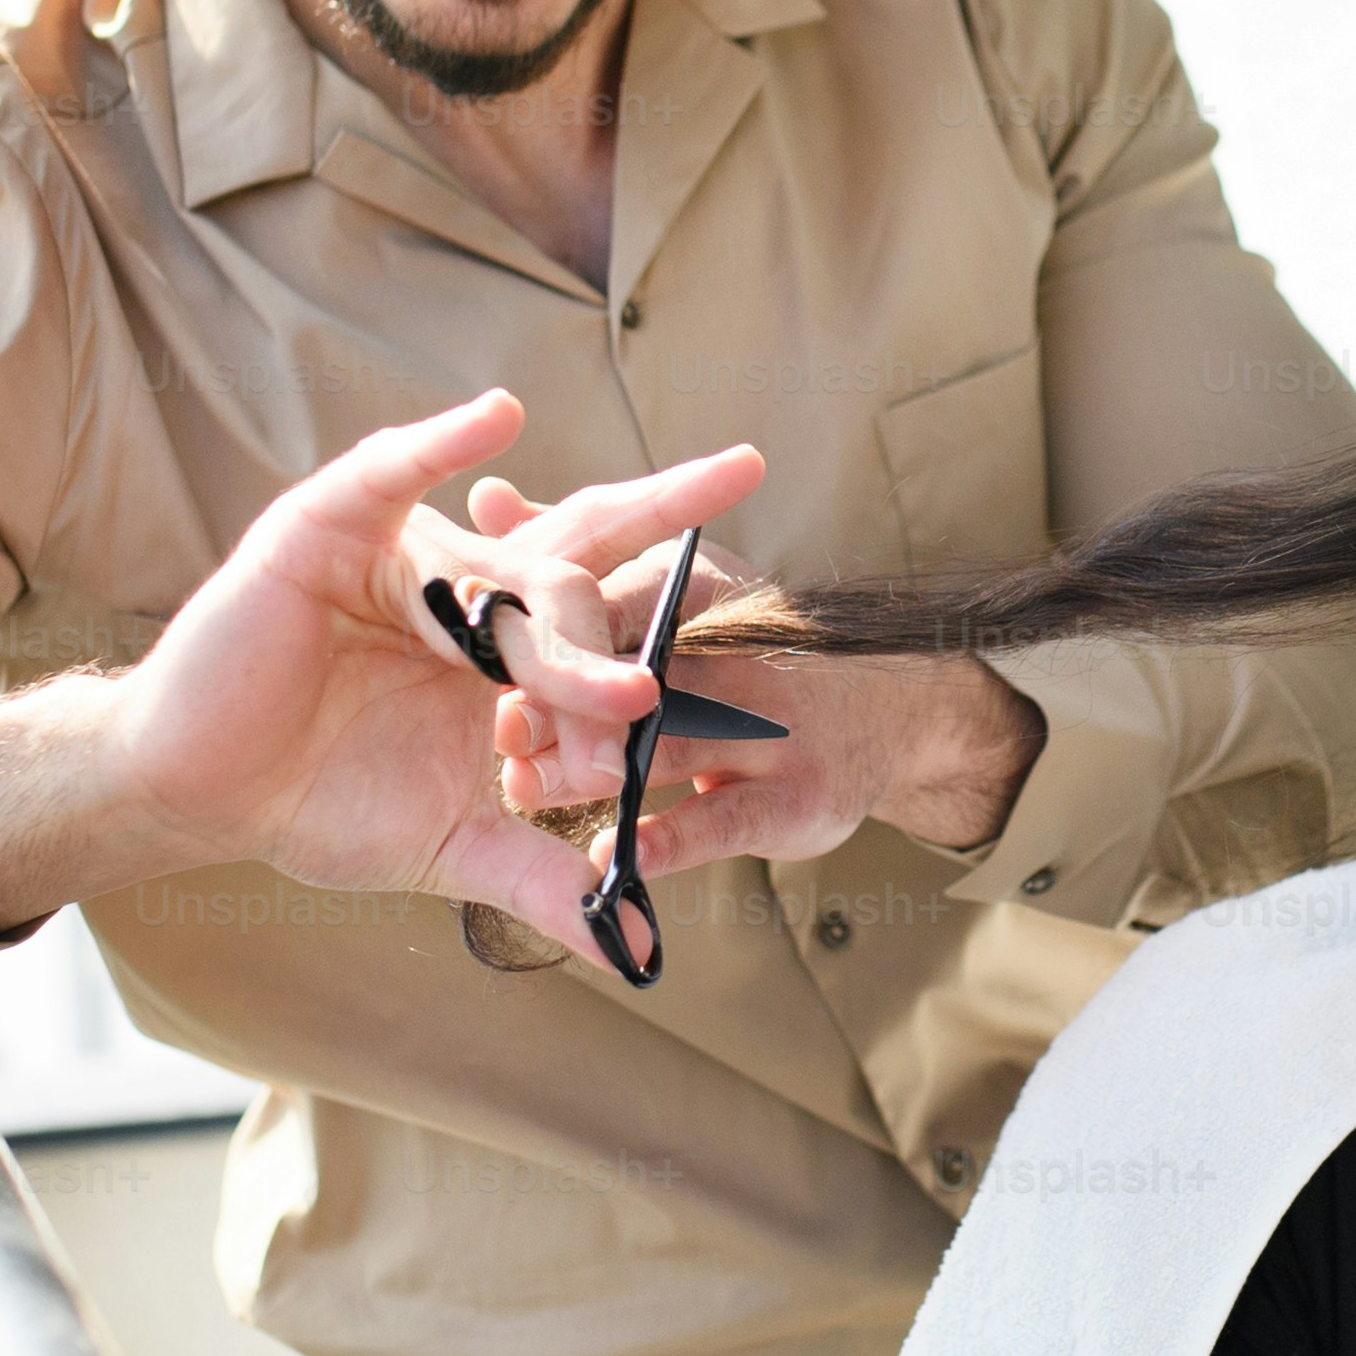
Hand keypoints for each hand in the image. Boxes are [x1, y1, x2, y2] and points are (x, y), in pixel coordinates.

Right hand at [0, 395, 764, 949]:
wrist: (204, 790)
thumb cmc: (321, 803)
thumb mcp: (451, 847)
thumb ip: (544, 880)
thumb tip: (636, 949)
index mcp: (507, 655)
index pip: (608, 631)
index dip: (664, 652)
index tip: (733, 672)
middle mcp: (470, 590)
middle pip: (582, 563)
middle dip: (654, 562)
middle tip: (722, 541)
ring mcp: (404, 553)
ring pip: (504, 557)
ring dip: (558, 597)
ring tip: (608, 629)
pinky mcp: (331, 527)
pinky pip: (393, 472)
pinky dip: (441, 445)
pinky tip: (499, 420)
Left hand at [475, 506, 1050, 879]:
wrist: (883, 716)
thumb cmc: (750, 652)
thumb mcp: (673, 587)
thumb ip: (578, 551)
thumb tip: (488, 497)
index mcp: (695, 592)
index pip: (605, 601)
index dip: (537, 626)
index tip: (471, 645)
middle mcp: (736, 651)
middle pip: (632, 671)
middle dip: (558, 699)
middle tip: (498, 732)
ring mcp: (772, 727)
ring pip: (669, 744)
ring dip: (594, 769)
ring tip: (527, 793)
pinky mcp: (796, 799)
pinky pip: (722, 821)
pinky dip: (666, 840)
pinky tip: (612, 858)